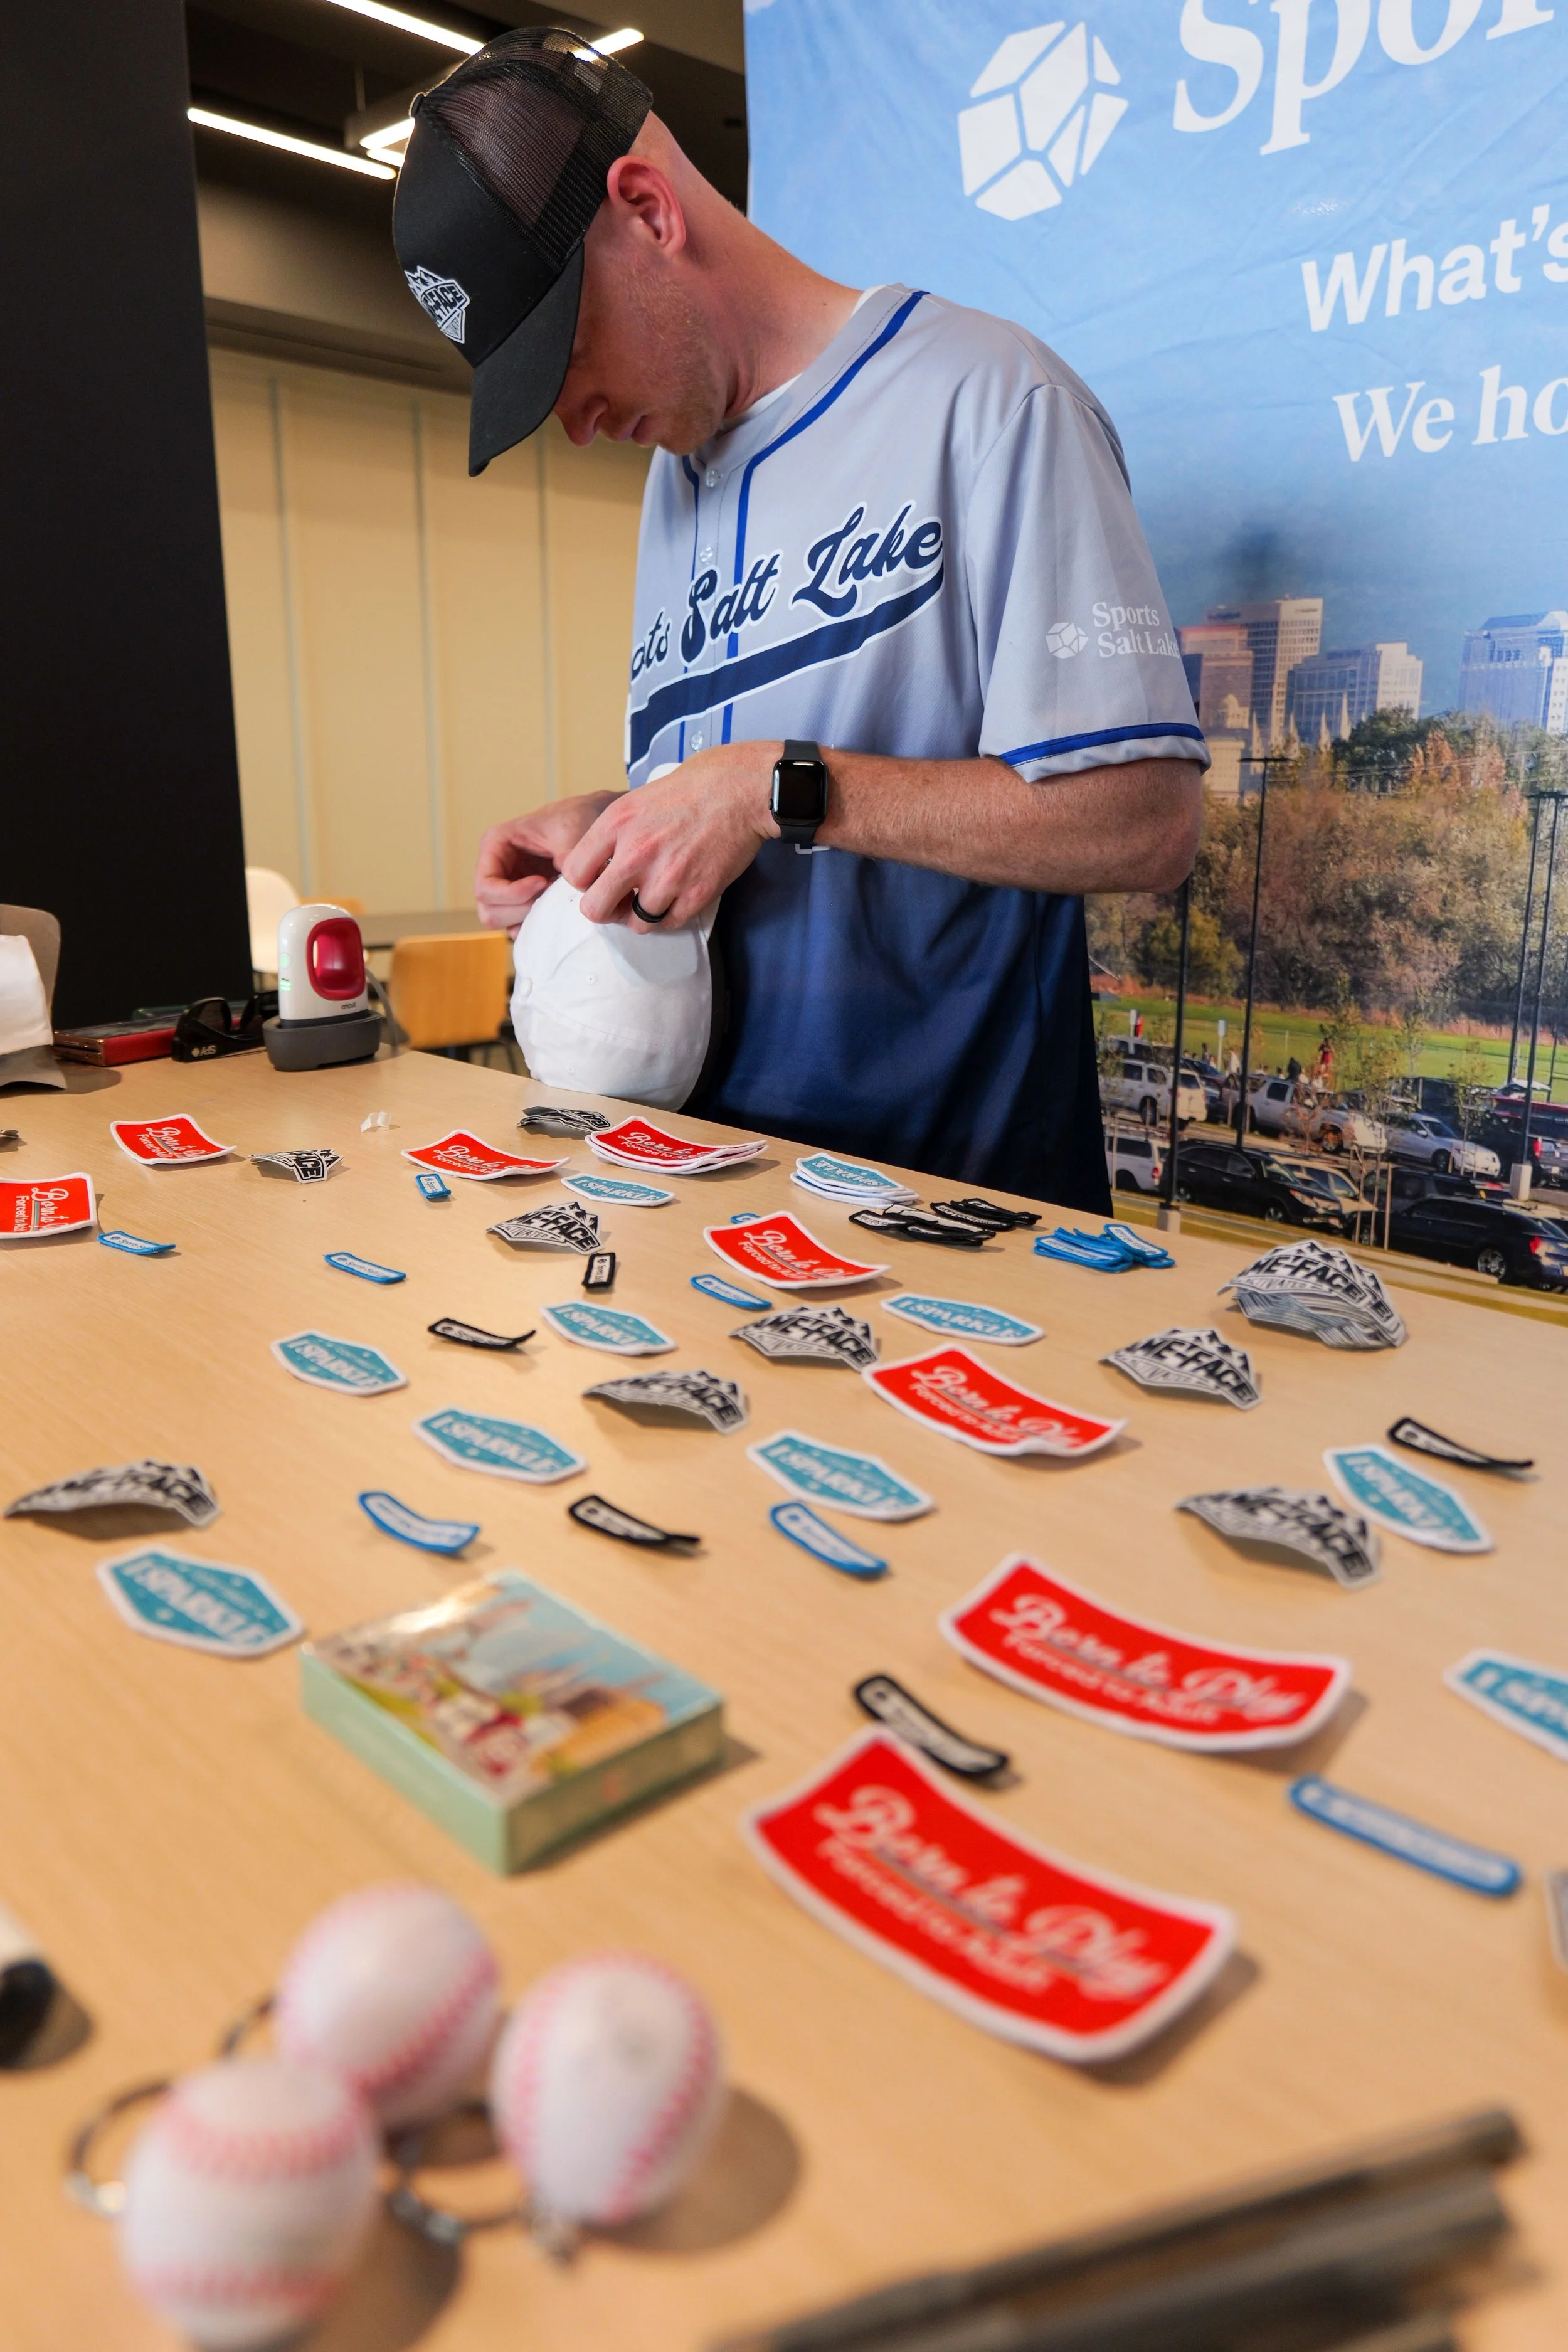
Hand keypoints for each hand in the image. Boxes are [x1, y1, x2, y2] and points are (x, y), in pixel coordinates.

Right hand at [474, 794, 618, 934]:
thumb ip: (567, 855)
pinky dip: (535, 926)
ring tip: (554, 901)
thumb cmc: (574, 819)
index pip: (486, 886)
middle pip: (489, 911)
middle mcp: (495, 870)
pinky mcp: (522, 902)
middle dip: (520, 910)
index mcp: (495, 845)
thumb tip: (569, 884)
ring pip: (501, 922)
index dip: (512, 894)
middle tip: (551, 896)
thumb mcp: (570, 830)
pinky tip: (556, 909)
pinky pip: (518, 926)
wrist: (589, 821)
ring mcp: (506, 889)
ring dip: (528, 919)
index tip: (543, 883)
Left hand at [562, 744, 780, 929]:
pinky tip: (676, 897)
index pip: (575, 873)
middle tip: (620, 901)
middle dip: (606, 909)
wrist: (742, 789)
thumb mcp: (639, 797)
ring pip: (636, 923)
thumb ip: (616, 831)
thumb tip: (603, 861)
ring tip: (654, 897)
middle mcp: (636, 853)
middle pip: (595, 909)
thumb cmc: (695, 786)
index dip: (585, 883)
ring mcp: (666, 877)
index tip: (599, 880)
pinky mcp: (696, 893)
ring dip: (642, 914)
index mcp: (616, 824)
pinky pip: (669, 923)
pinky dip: (670, 916)